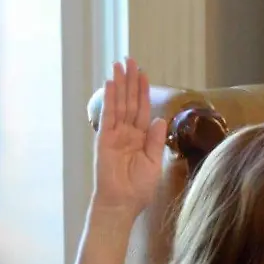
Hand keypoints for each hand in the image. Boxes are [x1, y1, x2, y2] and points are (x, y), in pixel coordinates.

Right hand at [92, 58, 168, 215]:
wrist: (122, 203)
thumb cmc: (138, 188)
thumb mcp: (153, 162)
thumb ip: (155, 140)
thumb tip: (158, 119)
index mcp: (140, 138)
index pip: (141, 109)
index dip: (142, 92)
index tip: (143, 74)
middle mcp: (127, 133)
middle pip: (129, 101)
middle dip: (130, 81)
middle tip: (130, 60)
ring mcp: (115, 134)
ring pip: (119, 104)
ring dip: (120, 84)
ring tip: (120, 65)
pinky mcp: (104, 139)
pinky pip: (108, 116)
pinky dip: (109, 100)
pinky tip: (111, 84)